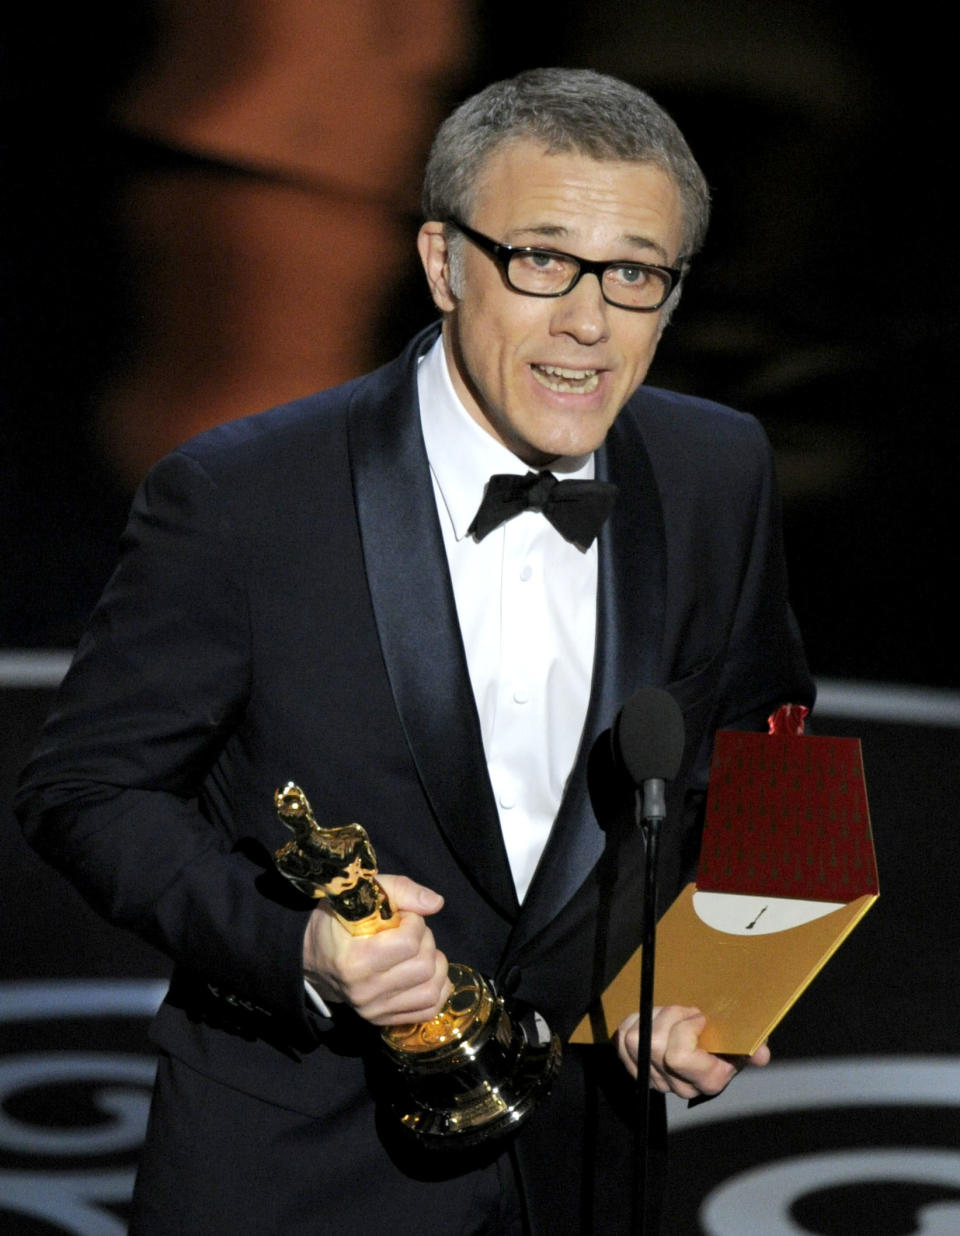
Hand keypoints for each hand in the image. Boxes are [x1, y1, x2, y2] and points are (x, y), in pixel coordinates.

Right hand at [302, 873, 452, 1024]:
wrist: (313, 957)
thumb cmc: (339, 921)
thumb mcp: (362, 894)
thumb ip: (400, 890)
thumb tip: (437, 903)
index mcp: (355, 960)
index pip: (409, 943)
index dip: (414, 922)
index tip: (403, 916)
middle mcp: (364, 991)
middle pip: (424, 966)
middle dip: (426, 940)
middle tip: (411, 932)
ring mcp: (374, 1010)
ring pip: (431, 990)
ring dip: (436, 964)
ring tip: (421, 951)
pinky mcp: (382, 1020)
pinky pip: (428, 1010)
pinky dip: (437, 989)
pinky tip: (428, 972)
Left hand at [616, 1005, 769, 1098]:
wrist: (705, 1046)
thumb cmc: (725, 1043)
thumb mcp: (741, 1043)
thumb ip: (751, 1047)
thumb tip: (761, 1054)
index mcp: (707, 1081)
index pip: (678, 1057)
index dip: (686, 1029)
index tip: (700, 1019)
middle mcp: (679, 1086)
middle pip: (654, 1045)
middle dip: (671, 1016)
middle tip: (686, 1011)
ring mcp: (655, 1079)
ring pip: (636, 1040)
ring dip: (653, 1018)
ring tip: (671, 1015)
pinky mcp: (635, 1067)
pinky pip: (622, 1040)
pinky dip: (635, 1022)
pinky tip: (653, 1020)